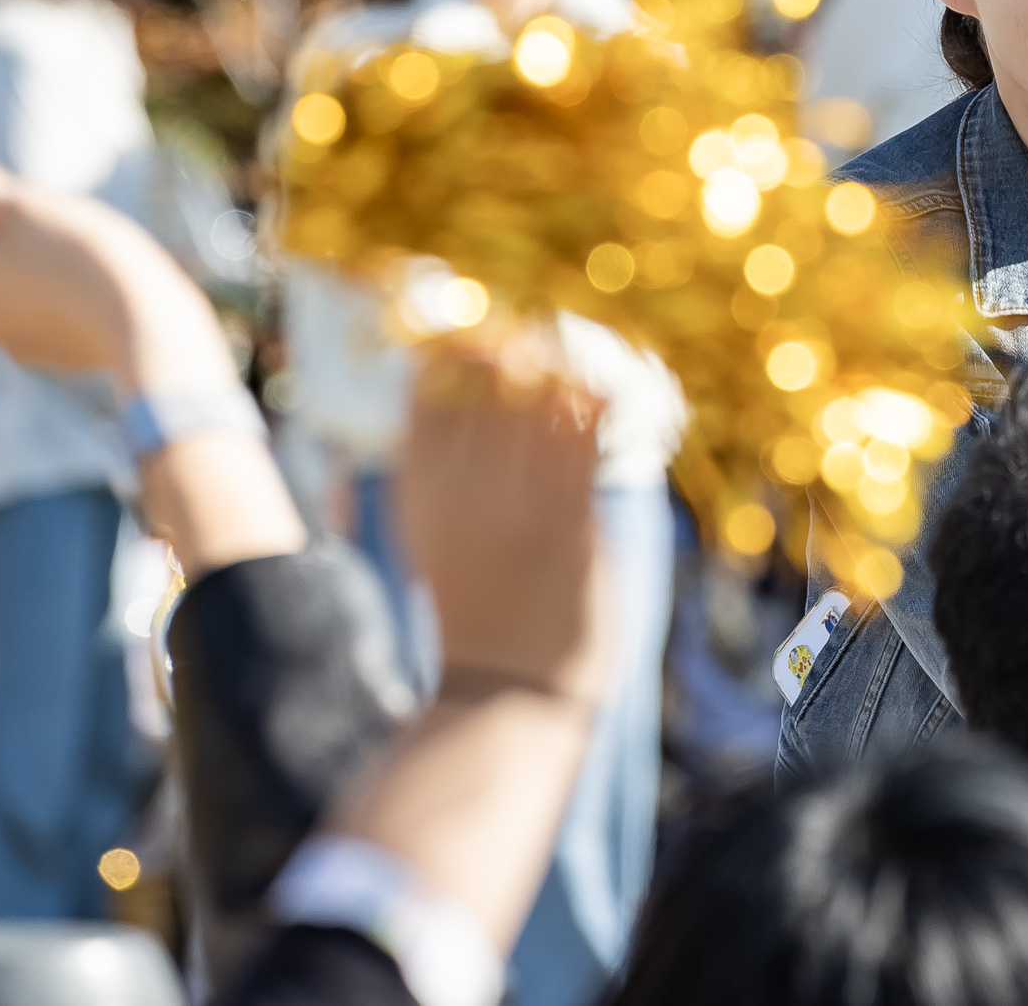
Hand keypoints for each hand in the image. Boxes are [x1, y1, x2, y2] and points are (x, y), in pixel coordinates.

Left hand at [0, 142, 235, 396]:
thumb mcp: (28, 206)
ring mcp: (7, 340)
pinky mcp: (45, 356)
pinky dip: (51, 302)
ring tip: (74, 254)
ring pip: (3, 296)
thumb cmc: (81, 256)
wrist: (143, 322)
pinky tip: (90, 288)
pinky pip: (35, 322)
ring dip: (23, 273)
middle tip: (34, 222)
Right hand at [398, 334, 609, 705]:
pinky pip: (585, 438)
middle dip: (520, 345)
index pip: (427, 383)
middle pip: (488, 376)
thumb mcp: (430, 540)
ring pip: (541, 396)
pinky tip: (610, 393)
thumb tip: (444, 420)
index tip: (491, 336)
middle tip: (543, 340)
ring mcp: (514, 501)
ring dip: (564, 369)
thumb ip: (439, 478)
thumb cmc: (475, 615)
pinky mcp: (568, 521)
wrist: (504, 691)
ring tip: (578, 362)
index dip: (461, 345)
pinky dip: (597, 405)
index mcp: (417, 487)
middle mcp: (460, 485)